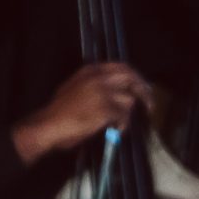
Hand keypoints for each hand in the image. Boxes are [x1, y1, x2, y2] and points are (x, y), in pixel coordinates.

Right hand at [14, 63, 149, 163]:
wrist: (48, 125)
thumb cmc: (58, 112)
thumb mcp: (73, 87)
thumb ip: (91, 84)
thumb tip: (110, 90)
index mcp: (91, 70)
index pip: (122, 66)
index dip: (135, 77)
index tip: (140, 86)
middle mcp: (99, 77)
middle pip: (132, 78)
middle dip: (143, 91)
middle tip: (149, 104)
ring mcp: (103, 93)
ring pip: (129, 100)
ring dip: (128, 114)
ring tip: (120, 124)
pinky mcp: (106, 109)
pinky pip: (124, 117)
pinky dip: (123, 125)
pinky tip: (116, 131)